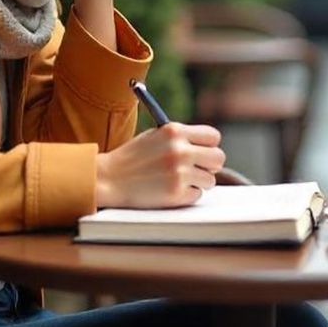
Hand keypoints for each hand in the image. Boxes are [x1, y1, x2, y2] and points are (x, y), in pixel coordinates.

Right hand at [94, 123, 225, 208]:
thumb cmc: (133, 158)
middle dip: (210, 165)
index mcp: (174, 131)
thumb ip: (181, 139)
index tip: (204, 152)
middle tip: (199, 169)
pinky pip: (196, 195)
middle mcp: (179, 150)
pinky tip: (168, 190)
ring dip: (198, 182)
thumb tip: (209, 148)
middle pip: (218, 158)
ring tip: (176, 180)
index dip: (209, 145)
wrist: (109, 179)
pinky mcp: (176, 193)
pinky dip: (186, 195)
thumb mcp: (155, 137)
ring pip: (210, 180)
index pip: (213, 136)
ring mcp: (179, 173)